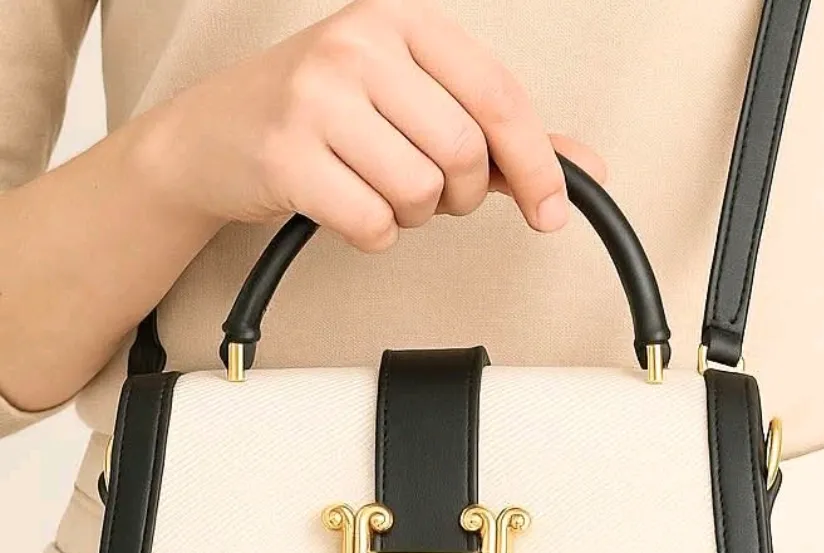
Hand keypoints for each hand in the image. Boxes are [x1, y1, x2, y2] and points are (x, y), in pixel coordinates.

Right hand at [134, 0, 606, 251]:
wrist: (212, 135)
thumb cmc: (319, 116)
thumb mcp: (410, 101)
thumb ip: (499, 133)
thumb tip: (583, 166)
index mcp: (401, 20)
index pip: (498, 97)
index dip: (537, 165)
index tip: (552, 210)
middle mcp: (359, 46)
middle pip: (463, 155)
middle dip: (457, 195)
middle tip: (427, 189)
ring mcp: (317, 98)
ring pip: (420, 195)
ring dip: (411, 215)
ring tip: (375, 188)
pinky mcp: (287, 155)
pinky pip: (373, 225)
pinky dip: (372, 234)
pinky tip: (346, 206)